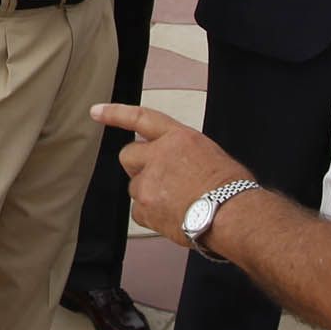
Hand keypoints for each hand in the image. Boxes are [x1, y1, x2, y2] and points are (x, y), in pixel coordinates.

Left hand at [94, 102, 251, 245]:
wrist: (233, 215)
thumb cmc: (232, 189)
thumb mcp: (210, 155)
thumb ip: (183, 154)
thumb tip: (177, 166)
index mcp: (179, 138)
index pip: (141, 117)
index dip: (115, 113)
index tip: (96, 111)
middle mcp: (159, 155)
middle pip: (128, 156)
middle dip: (138, 167)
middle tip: (159, 180)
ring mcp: (149, 182)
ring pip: (135, 187)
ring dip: (149, 195)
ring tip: (177, 203)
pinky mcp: (145, 208)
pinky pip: (139, 212)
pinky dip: (152, 217)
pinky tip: (173, 217)